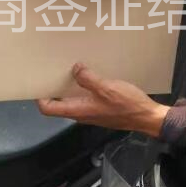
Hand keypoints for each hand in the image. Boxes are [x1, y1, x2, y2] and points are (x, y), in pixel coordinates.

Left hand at [37, 63, 169, 137]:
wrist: (146, 117)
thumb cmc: (126, 105)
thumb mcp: (106, 88)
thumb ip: (88, 79)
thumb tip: (75, 69)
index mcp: (78, 110)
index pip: (48, 109)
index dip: (40, 97)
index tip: (39, 81)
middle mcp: (81, 113)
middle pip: (59, 103)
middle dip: (54, 87)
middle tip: (54, 70)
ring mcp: (91, 112)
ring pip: (72, 99)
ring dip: (70, 86)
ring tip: (71, 69)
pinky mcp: (100, 109)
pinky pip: (85, 98)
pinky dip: (83, 87)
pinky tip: (90, 75)